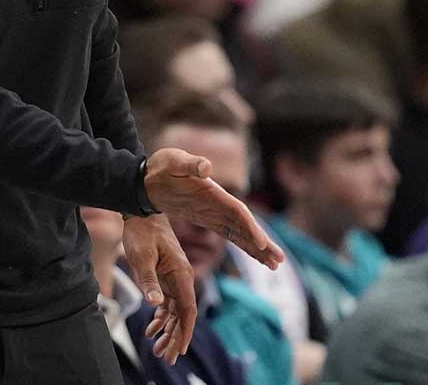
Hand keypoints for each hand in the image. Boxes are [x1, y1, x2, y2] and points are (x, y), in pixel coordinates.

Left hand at [123, 215, 195, 363]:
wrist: (141, 212)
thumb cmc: (142, 232)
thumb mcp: (142, 256)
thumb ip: (148, 280)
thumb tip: (155, 304)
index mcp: (181, 274)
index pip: (188, 310)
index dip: (185, 331)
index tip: (180, 349)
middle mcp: (182, 279)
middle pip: (183, 315)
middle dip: (175, 338)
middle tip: (166, 358)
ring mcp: (175, 279)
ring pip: (175, 312)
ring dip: (168, 331)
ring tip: (158, 350)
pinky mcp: (166, 278)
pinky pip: (167, 303)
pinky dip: (161, 318)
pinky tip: (152, 330)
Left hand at [143, 148, 283, 269]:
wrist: (148, 176)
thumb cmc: (162, 167)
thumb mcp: (173, 162)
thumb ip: (190, 165)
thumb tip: (206, 166)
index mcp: (214, 192)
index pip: (237, 211)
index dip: (249, 226)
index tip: (261, 242)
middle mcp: (219, 203)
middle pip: (245, 225)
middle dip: (262, 242)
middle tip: (279, 260)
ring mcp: (215, 212)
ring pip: (241, 233)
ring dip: (258, 248)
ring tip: (274, 265)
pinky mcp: (209, 219)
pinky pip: (230, 235)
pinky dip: (244, 245)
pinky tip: (257, 255)